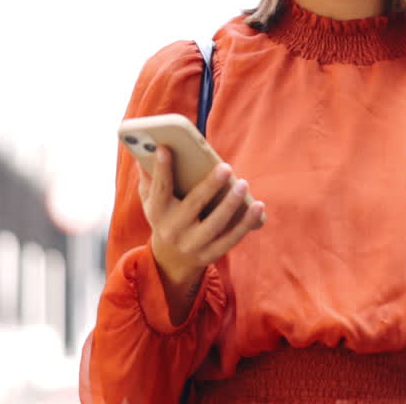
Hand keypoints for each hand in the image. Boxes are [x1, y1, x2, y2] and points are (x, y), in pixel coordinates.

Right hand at [137, 146, 264, 322]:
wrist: (171, 259)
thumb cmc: (165, 216)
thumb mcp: (151, 201)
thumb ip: (150, 177)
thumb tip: (147, 146)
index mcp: (157, 212)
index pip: (160, 189)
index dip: (162, 169)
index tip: (165, 148)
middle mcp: (173, 230)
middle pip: (193, 205)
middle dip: (210, 186)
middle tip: (226, 167)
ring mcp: (192, 244)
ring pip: (215, 224)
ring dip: (231, 204)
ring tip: (244, 184)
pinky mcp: (211, 254)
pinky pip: (231, 239)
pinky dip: (246, 223)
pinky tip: (258, 206)